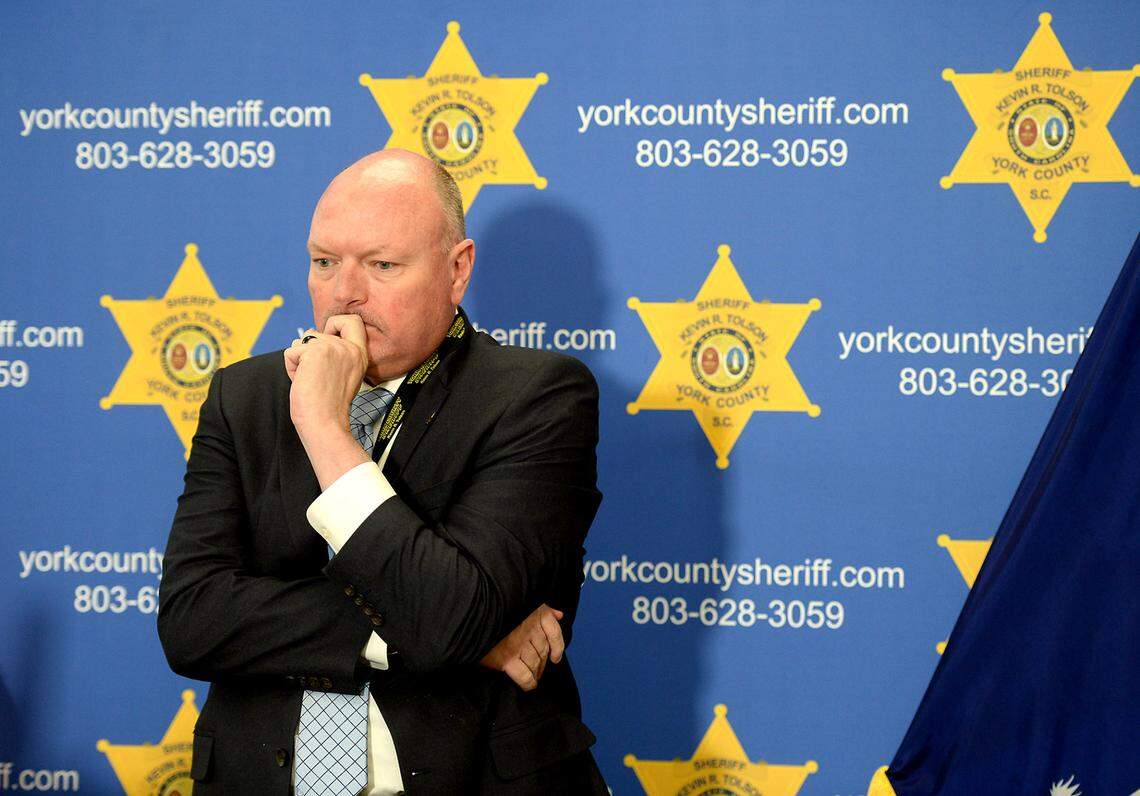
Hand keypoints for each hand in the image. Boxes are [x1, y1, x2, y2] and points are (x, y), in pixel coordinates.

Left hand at [284, 314, 368, 434]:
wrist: (325, 424)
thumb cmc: (328, 406)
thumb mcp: (341, 374)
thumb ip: (333, 353)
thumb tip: (311, 332)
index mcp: (359, 354)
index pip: (352, 320)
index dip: (335, 324)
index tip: (328, 340)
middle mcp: (349, 348)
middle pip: (316, 332)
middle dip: (307, 353)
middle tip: (317, 377)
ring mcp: (333, 348)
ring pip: (301, 342)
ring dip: (299, 362)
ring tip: (311, 381)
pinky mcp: (315, 352)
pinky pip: (291, 352)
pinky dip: (291, 368)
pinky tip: (303, 382)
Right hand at [479, 604, 564, 691]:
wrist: (475, 612)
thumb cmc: (497, 606)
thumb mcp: (524, 602)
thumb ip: (544, 609)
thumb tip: (558, 614)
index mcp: (536, 614)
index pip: (554, 633)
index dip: (557, 648)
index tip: (555, 658)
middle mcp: (531, 630)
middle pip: (543, 651)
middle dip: (542, 663)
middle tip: (538, 670)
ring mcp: (520, 645)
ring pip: (535, 663)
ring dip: (536, 672)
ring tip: (533, 677)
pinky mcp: (508, 658)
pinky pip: (524, 675)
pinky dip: (528, 682)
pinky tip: (529, 685)